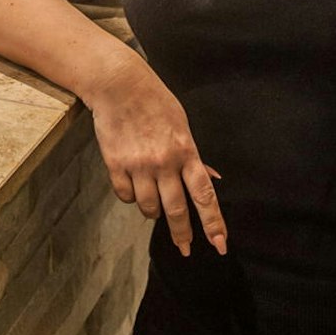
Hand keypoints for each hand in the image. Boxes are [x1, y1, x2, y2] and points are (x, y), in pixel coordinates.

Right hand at [84, 55, 227, 257]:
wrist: (118, 85)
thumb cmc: (155, 102)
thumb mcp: (182, 125)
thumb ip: (194, 156)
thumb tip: (212, 179)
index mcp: (185, 151)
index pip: (204, 194)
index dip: (213, 222)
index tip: (220, 244)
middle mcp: (164, 162)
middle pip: (176, 209)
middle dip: (182, 234)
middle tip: (185, 249)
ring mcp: (139, 165)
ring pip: (148, 208)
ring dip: (153, 211)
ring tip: (154, 203)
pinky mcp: (115, 165)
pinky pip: (126, 196)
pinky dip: (131, 196)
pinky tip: (133, 185)